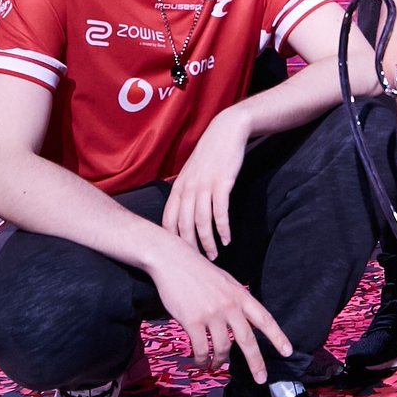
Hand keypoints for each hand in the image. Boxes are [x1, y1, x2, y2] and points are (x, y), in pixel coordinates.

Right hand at [150, 238, 292, 381]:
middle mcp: (229, 306)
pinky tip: (200, 362)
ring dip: (219, 361)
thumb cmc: (197, 270)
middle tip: (261, 379)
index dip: (277, 337)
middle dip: (256, 362)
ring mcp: (211, 314)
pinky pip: (201, 349)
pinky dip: (201, 359)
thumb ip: (235, 300)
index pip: (264, 319)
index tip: (288, 352)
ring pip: (222, 348)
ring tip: (216, 366)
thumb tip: (241, 323)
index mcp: (240, 295)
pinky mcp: (192, 321)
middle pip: (247, 340)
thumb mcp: (225, 281)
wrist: (172, 260)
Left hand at [163, 110, 246, 259]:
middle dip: (190, 248)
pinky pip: (220, 211)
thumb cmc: (210, 155)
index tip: (179, 257)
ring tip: (215, 256)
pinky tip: (227, 239)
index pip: (168, 221)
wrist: (226, 131)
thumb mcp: (192, 173)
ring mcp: (204, 186)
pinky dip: (223, 228)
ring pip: (201, 222)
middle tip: (197, 265)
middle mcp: (187, 189)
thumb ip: (186, 193)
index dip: (172, 241)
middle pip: (184, 226)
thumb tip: (184, 216)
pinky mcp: (221, 183)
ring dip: (208, 242)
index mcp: (178, 188)